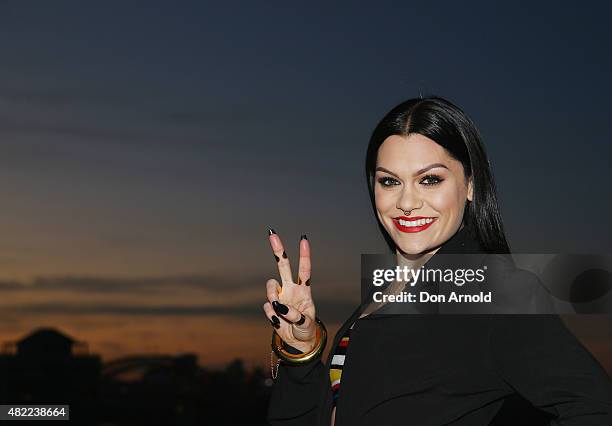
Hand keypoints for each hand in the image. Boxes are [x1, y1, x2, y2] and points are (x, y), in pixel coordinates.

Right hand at [263, 229, 316, 352]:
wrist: (297, 342)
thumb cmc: (306, 329)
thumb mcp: (307, 323)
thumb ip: (295, 314)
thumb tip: (279, 306)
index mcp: (304, 289)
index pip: (304, 269)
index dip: (304, 254)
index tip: (303, 239)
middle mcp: (290, 289)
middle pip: (283, 266)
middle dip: (277, 249)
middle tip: (272, 233)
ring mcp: (279, 297)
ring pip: (271, 286)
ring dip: (273, 296)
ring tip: (279, 311)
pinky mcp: (270, 308)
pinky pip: (267, 308)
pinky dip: (273, 316)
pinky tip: (279, 321)